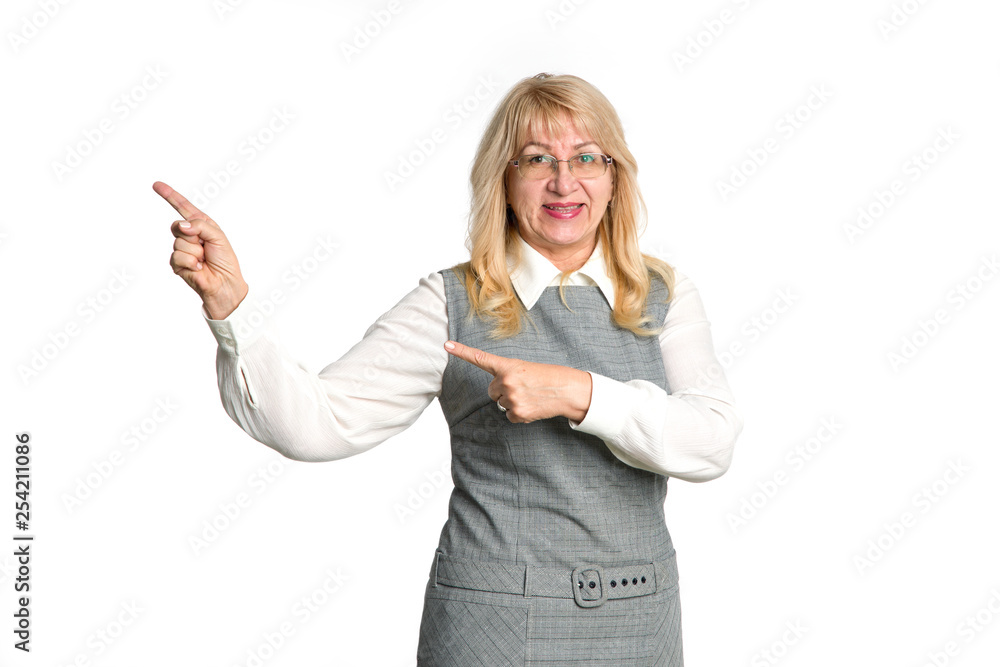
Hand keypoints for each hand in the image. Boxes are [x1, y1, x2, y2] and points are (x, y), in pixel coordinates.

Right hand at [153, 181, 248, 319]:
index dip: (170, 196)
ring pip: (179, 243)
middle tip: (205, 247)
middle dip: (193, 236)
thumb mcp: (218, 237)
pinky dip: (191, 262)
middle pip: (178, 226)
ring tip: (204, 260)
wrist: (224, 283)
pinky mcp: (177, 263)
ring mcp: (182, 249)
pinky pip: (178, 256)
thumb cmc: (225, 260)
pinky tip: (198, 267)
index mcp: (201, 225)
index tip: (157, 185)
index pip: (183, 207)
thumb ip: (200, 225)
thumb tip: (181, 225)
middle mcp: (190, 235)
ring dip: (195, 252)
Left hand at [444, 340, 591, 423]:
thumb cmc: (548, 377)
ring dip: (512, 402)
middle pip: (492, 391)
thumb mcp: (526, 369)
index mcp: (508, 366)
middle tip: (523, 388)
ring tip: (530, 396)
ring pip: (501, 404)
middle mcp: (507, 381)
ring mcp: (511, 398)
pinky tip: (532, 406)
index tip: (446, 345)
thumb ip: (508, 376)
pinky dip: (520, 414)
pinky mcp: (518, 413)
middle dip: (503, 391)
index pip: (480, 358)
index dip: (461, 351)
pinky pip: (510, 416)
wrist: (568, 390)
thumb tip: (499, 395)